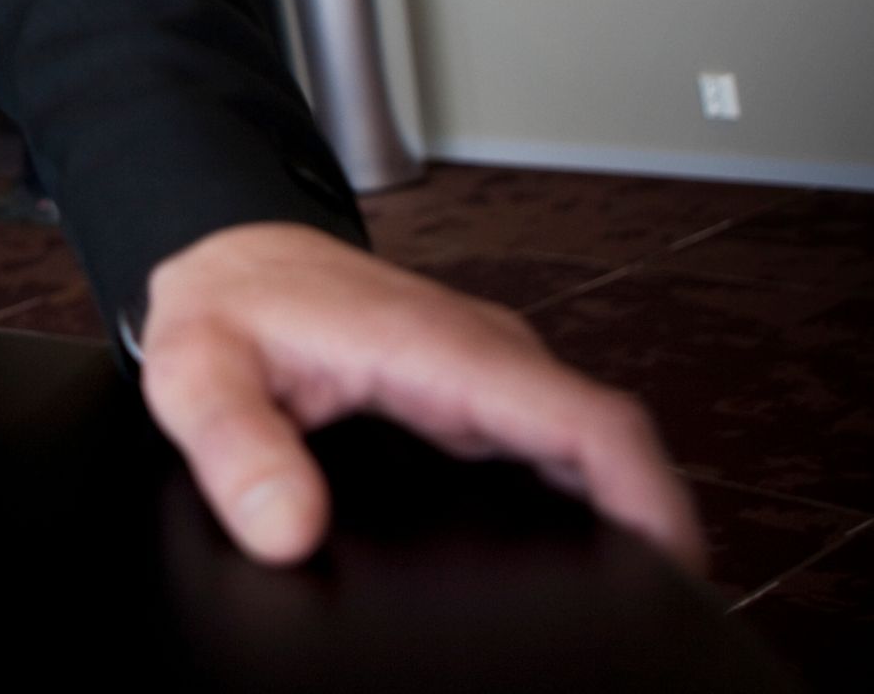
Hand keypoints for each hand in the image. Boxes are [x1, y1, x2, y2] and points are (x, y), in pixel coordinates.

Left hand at [137, 222, 702, 572]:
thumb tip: (287, 529)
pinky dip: (583, 494)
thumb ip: (234, 445)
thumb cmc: (223, 303)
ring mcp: (486, 371)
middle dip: (649, 526)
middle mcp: (482, 354)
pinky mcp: (474, 389)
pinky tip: (574, 555)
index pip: (586, 419)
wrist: (228, 255)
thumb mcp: (198, 372)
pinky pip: (553, 441)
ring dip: (621, 510)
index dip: (649, 497)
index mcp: (437, 347)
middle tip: (655, 617)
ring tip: (629, 600)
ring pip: (586, 443)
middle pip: (606, 443)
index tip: (676, 571)